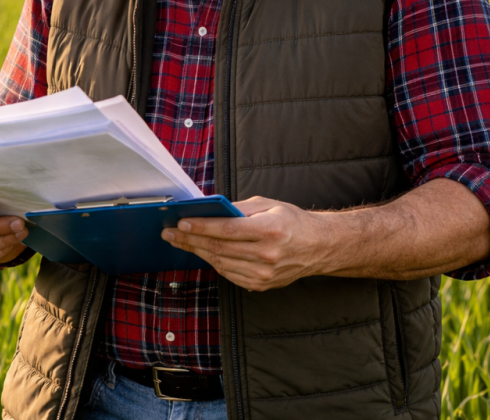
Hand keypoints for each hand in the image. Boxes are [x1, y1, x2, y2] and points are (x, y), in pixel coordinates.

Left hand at [161, 196, 324, 290]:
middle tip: (170, 233)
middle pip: (220, 248)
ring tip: (179, 242)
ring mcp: (265, 273)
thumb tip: (208, 210)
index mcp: (271, 230)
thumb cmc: (292, 221)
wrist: (319, 247)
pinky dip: (213, 262)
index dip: (202, 227)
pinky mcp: (262, 284)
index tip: (181, 222)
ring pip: (221, 262)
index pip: (228, 230)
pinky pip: (229, 274)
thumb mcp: (268, 205)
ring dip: (197, 252)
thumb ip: (238, 208)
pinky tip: (201, 252)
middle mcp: (268, 254)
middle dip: (190, 239)